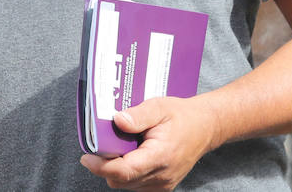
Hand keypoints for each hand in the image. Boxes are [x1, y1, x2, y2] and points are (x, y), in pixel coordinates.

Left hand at [79, 96, 219, 190]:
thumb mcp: (159, 107)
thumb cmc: (182, 116)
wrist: (205, 127)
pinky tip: (131, 156)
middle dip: (105, 166)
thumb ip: (137, 115)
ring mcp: (163, 184)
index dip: (101, 166)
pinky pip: (136, 186)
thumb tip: (116, 121)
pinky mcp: (163, 187)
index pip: (124, 171)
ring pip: (127, 186)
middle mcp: (162, 176)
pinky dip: (128, 174)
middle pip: (121, 181)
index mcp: (160, 156)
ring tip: (119, 148)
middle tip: (101, 146)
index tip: (86, 157)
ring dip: (116, 170)